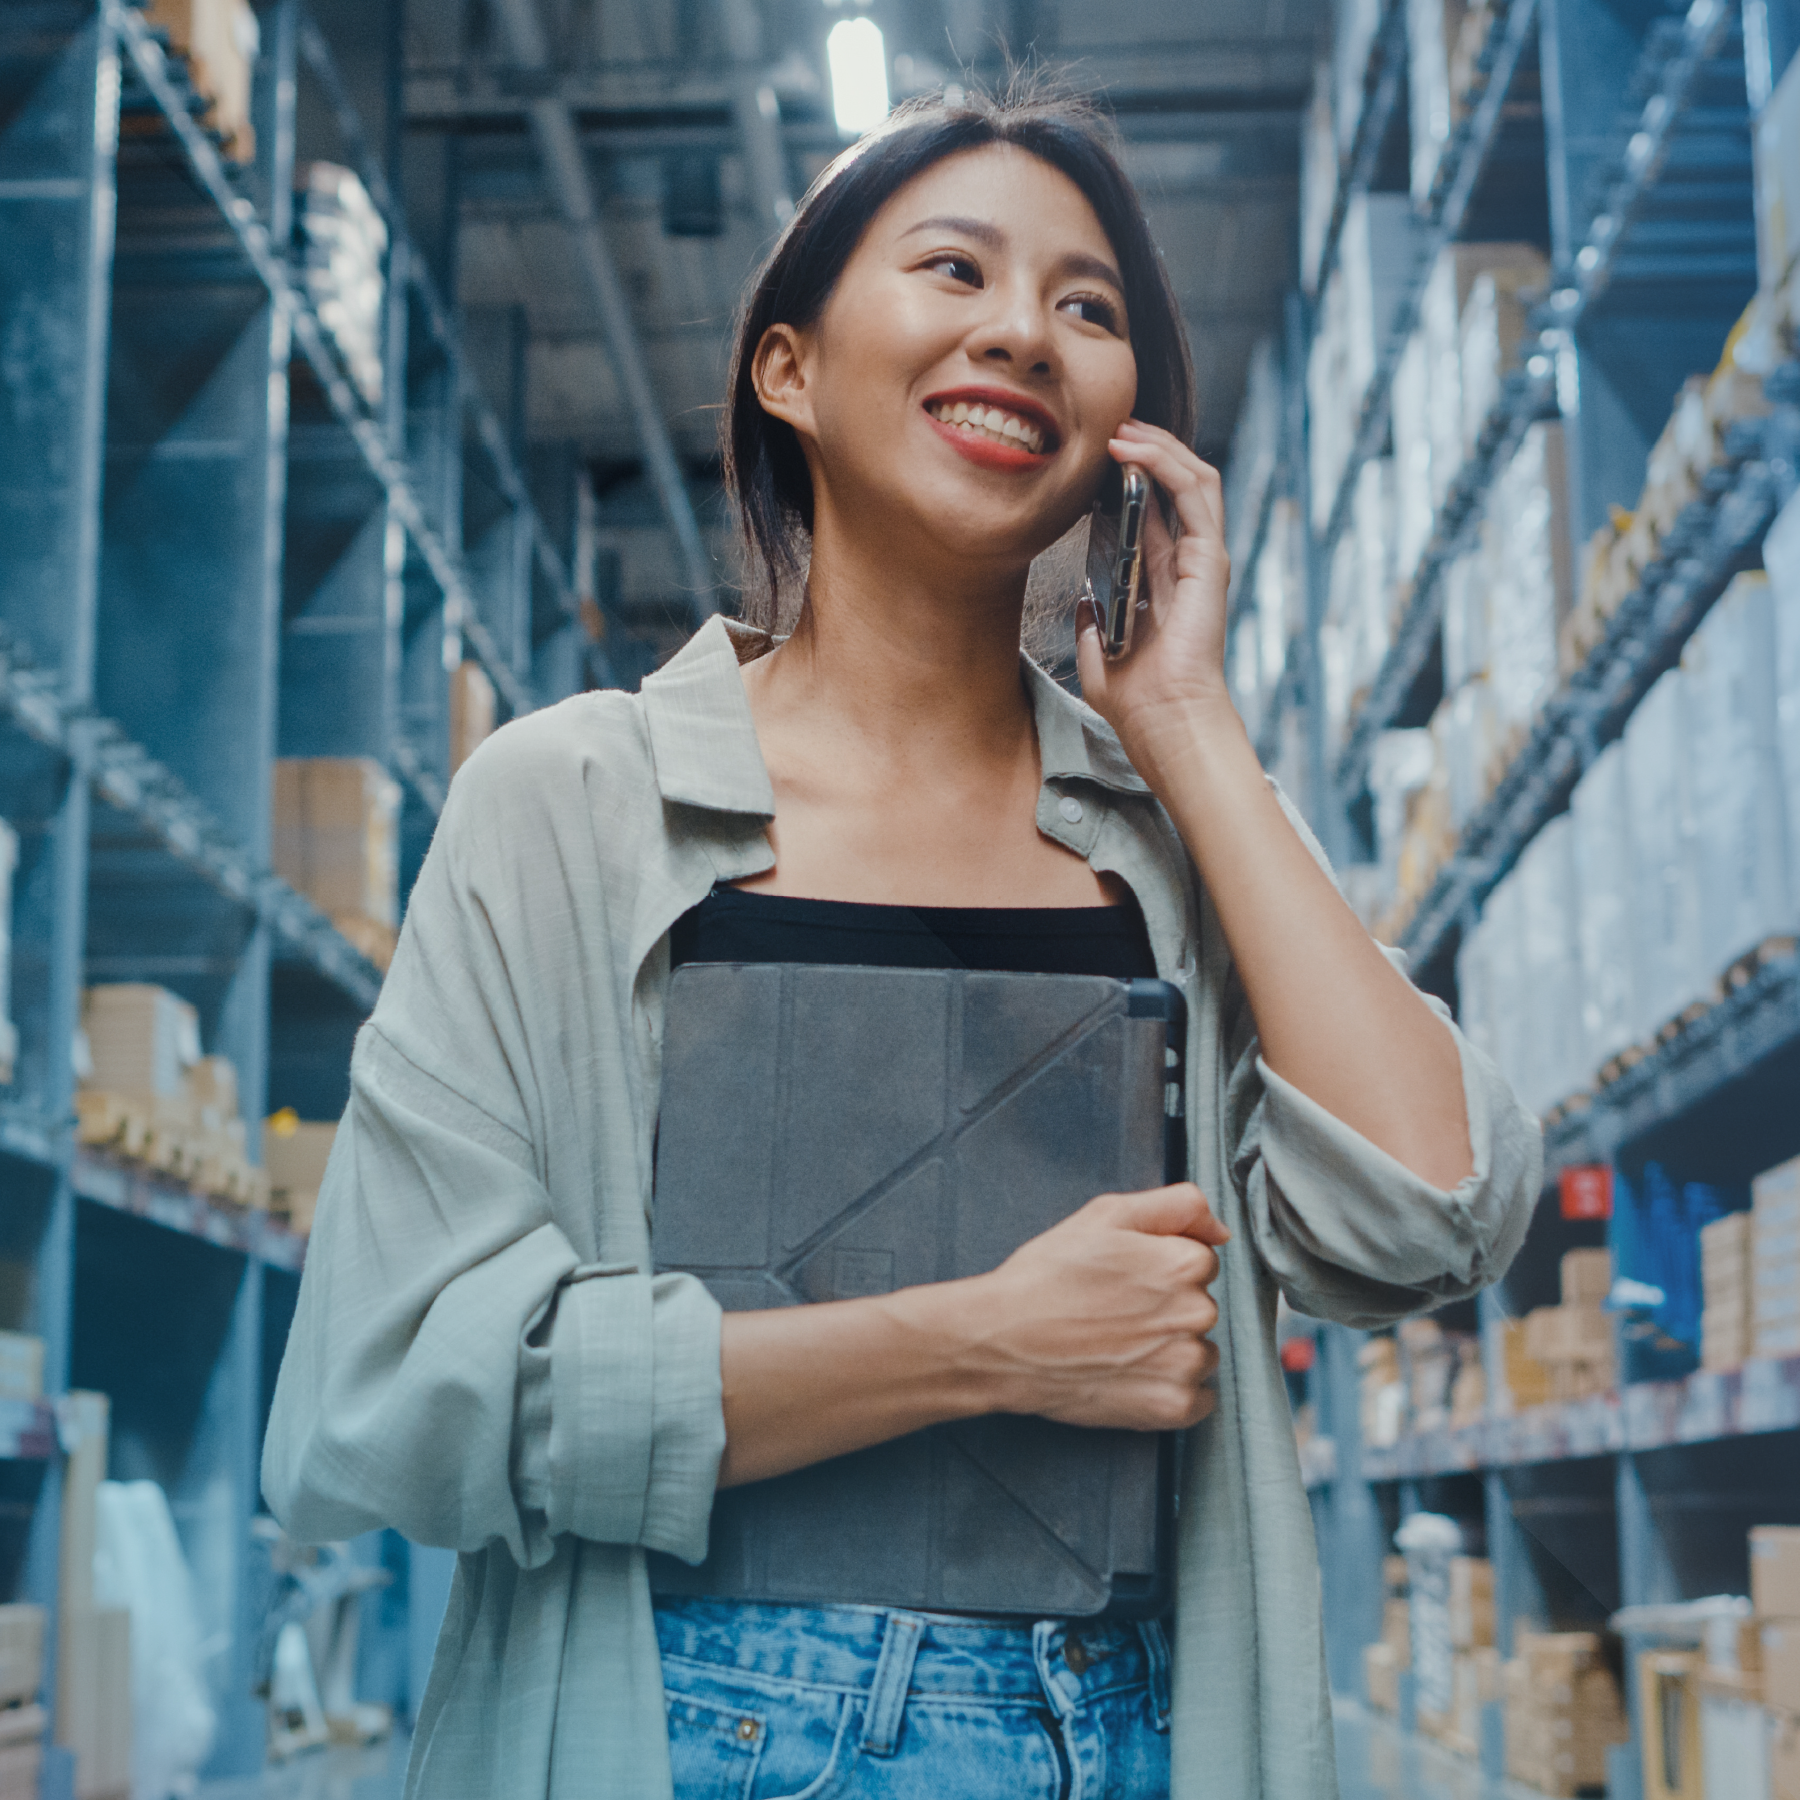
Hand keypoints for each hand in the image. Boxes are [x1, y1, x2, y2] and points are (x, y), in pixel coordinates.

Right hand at [969, 1183, 1229, 1431]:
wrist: (1004, 1341)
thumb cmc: (1047, 1276)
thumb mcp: (1105, 1215)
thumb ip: (1176, 1206)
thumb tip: (1220, 1231)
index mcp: (1183, 1264)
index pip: (1200, 1262)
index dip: (1159, 1268)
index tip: (1125, 1279)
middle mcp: (1196, 1314)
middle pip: (1200, 1307)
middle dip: (1167, 1308)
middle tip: (1114, 1312)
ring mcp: (1186, 1364)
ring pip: (1200, 1351)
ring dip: (1171, 1350)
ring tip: (1118, 1345)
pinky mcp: (1174, 1407)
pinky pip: (1200, 1398)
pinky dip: (1172, 1390)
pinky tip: (1131, 1376)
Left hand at [1074, 420, 1242, 781]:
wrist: (1163, 721)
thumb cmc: (1137, 701)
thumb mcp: (1097, 656)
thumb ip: (1091, 626)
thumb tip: (1081, 602)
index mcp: (1162, 581)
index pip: (1153, 510)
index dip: (1129, 476)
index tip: (1096, 455)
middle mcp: (1186, 564)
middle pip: (1175, 485)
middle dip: (1145, 449)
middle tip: (1111, 426)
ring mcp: (1202, 558)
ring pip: (1191, 479)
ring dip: (1158, 446)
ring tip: (1122, 427)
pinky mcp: (1209, 559)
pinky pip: (1196, 494)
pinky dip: (1167, 463)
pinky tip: (1133, 450)